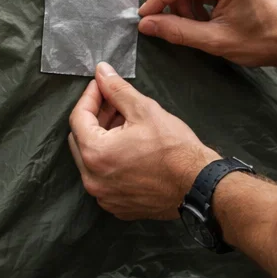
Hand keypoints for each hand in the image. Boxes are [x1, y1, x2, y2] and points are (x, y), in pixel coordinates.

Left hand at [67, 63, 219, 219]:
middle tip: (115, 104)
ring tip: (125, 124)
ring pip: (92, 161)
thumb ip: (117, 90)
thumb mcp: (144, 110)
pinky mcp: (118, 207)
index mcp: (95, 154)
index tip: (101, 84)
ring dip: (102, 140)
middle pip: (81, 140)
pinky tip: (130, 151)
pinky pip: (105, 179)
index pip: (78, 117)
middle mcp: (92, 179)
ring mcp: (104, 196)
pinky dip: (111, 163)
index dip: (90, 96)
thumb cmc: (173, 148)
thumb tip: (102, 71)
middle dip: (95, 118)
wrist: (198, 184)